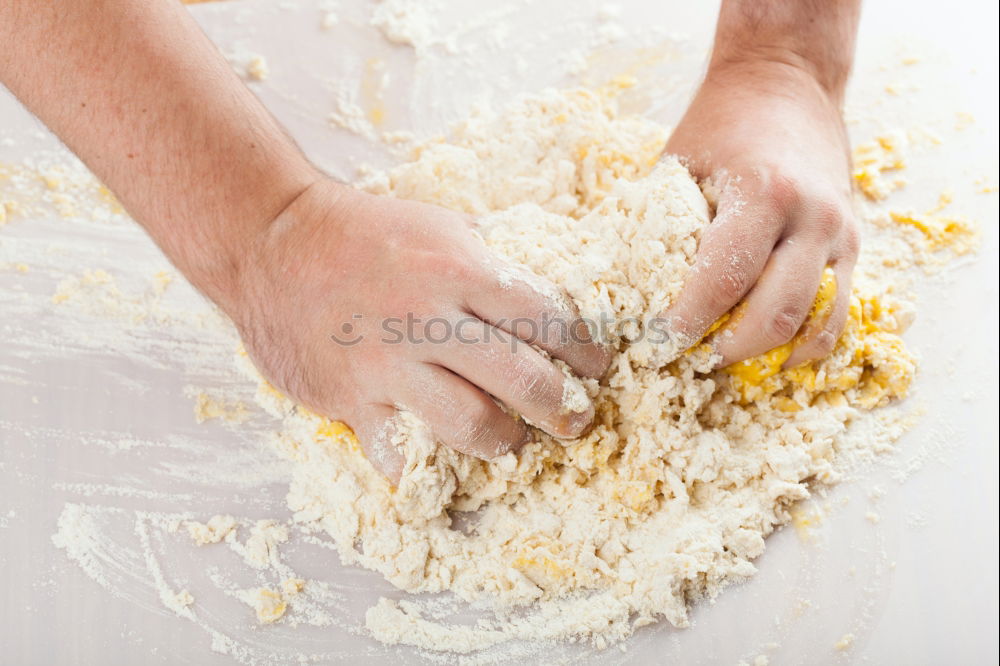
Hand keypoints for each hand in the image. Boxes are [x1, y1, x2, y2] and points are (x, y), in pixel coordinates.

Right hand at [230, 181, 610, 480]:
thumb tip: (542, 303)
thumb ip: (490, 267)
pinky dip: (425, 468)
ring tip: (513, 439)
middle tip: (574, 417)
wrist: (274, 240)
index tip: (594, 366)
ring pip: (473, 426)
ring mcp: (389, 365)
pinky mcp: (352, 400)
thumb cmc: (367, 233)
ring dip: (506, 440)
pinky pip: (401, 455)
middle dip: (564, 407)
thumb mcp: (441, 226)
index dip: (583, 350)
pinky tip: (441, 462)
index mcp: (461, 269)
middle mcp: (430, 319)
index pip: (548, 320)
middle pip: (524, 381)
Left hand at [663, 58, 859, 367]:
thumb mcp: (679, 164)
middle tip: (687, 358)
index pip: (722, 282)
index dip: (685, 324)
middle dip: (725, 349)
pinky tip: (771, 356)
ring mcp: (839, 234)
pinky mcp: (852, 246)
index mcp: (762, 192)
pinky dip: (805, 344)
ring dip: (767, 355)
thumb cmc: (721, 123)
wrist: (787, 81)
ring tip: (723, 357)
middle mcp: (811, 217)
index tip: (655, 343)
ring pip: (813, 325)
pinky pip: (836, 314)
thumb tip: (625, 290)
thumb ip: (660, 224)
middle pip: (773, 316)